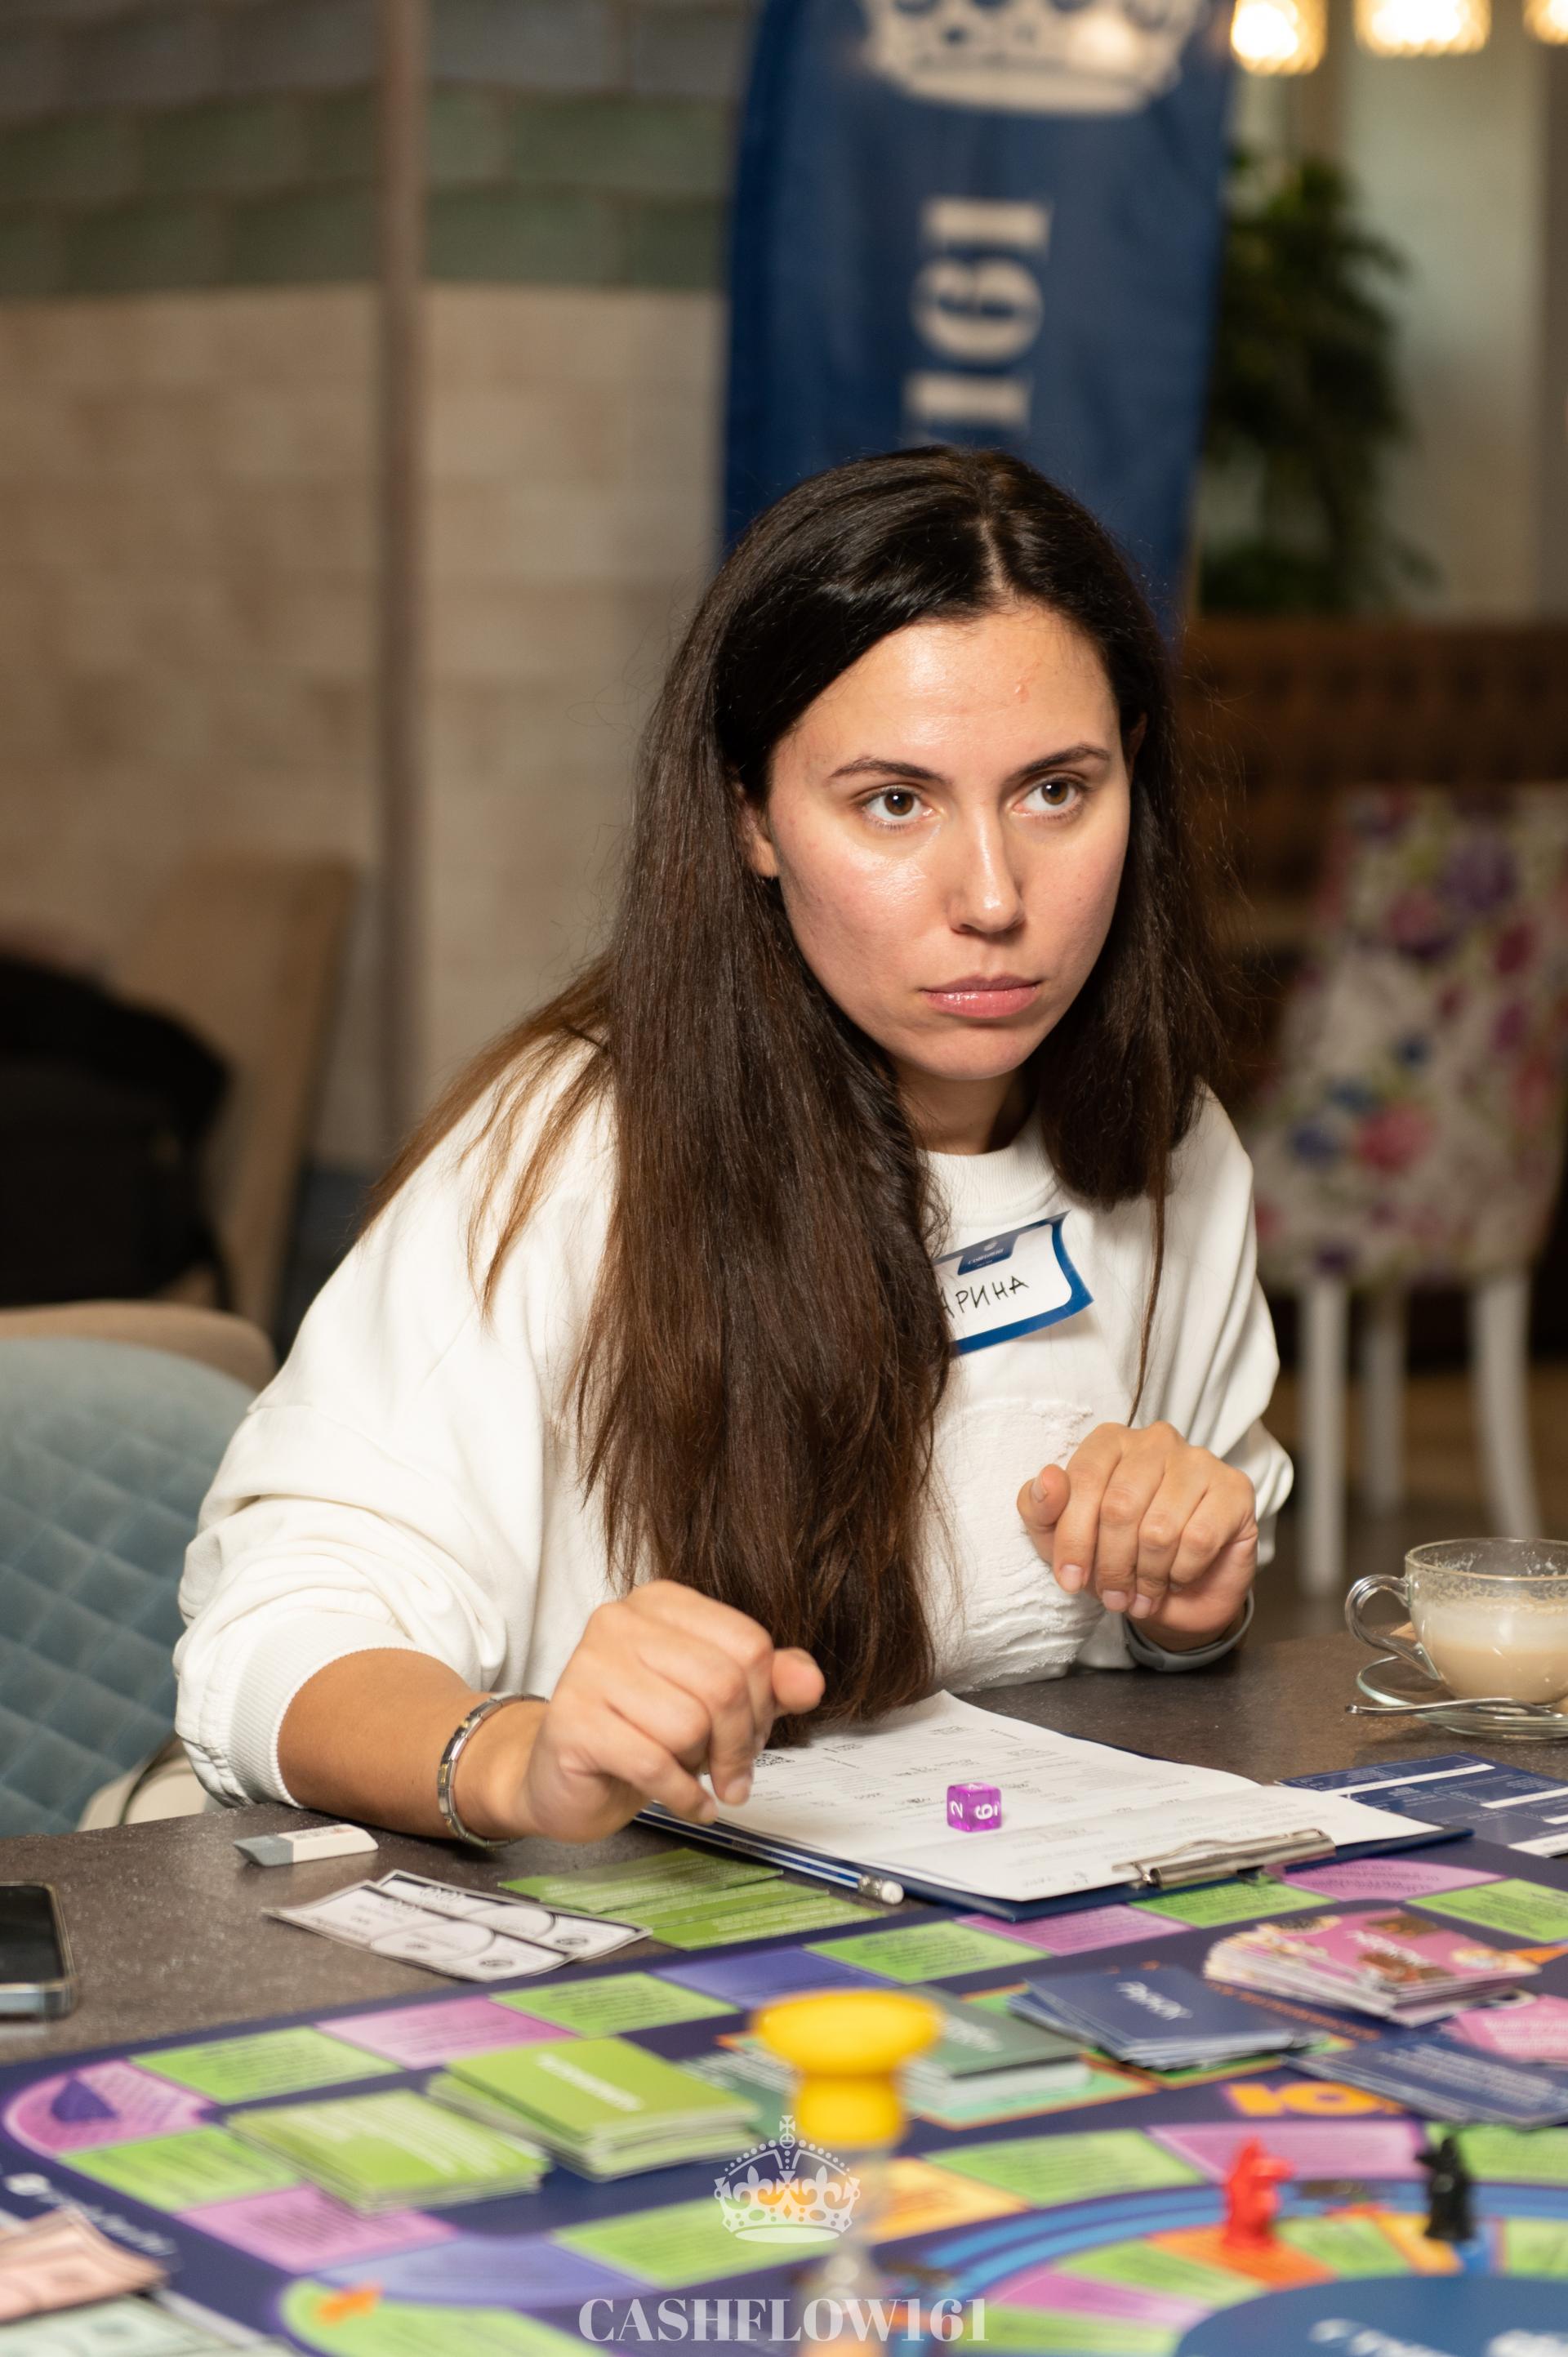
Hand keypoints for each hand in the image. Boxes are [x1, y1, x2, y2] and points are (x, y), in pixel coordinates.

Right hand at [463, 1581, 824, 1844]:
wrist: (565, 1777)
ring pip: (688, 1724)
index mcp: (662, 1603)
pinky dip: (682, 1795)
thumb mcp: (718, 1702)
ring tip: (686, 1772)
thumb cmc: (643, 1732)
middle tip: (730, 1772)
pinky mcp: (571, 1721)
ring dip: (701, 1766)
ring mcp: (588, 1667)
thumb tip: (810, 1680)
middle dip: (740, 1742)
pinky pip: (653, 1762)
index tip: (754, 1736)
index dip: (765, 1702)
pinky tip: (685, 1803)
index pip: (748, 1644)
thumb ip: (769, 1683)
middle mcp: (620, 1621)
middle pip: (723, 1683)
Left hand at [1016, 1422, 1257, 1649]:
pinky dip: (1181, 1572)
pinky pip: (1199, 1539)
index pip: (1083, 1480)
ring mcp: (1199, 1461)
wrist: (1177, 1594)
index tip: (1069, 1580)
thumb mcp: (1059, 1538)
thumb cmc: (1114, 1554)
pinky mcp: (1235, 1489)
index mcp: (1110, 1441)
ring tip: (1143, 1594)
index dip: (1072, 1538)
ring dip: (1146, 1576)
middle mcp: (1156, 1441)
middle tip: (1113, 1597)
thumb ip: (1040, 1508)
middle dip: (1111, 1565)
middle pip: (1120, 1506)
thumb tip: (1047, 1478)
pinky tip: (1178, 1578)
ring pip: (1159, 1528)